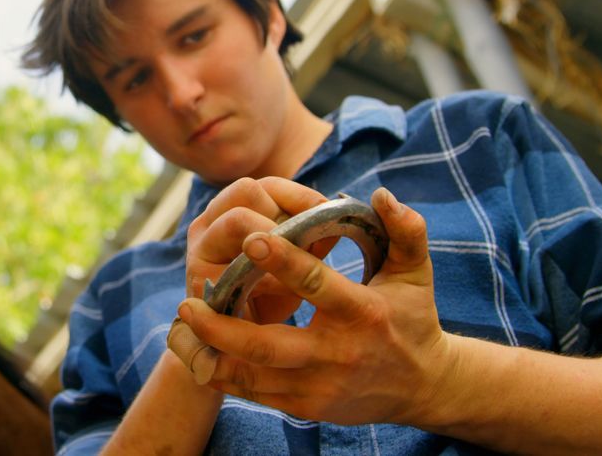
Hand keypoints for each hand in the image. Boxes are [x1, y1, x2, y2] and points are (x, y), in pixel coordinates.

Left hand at [179, 185, 452, 425]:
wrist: (421, 388)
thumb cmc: (413, 319)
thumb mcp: (414, 273)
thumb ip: (405, 231)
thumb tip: (380, 194)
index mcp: (363, 313)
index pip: (317, 284)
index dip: (283, 261)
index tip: (250, 236)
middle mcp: (337, 354)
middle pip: (269, 345)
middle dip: (223, 326)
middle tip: (186, 300)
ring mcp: (317, 386)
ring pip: (252, 376)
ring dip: (211, 353)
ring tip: (180, 327)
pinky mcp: (304, 407)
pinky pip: (253, 394)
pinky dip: (221, 375)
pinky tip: (195, 352)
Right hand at [185, 177, 335, 323]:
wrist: (241, 348)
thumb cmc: (274, 296)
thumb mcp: (296, 260)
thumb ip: (311, 238)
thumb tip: (336, 222)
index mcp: (233, 209)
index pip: (267, 184)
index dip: (301, 196)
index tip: (326, 217)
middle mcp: (209, 222)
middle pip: (247, 190)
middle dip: (285, 217)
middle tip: (308, 247)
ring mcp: (199, 249)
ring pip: (237, 220)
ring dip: (273, 241)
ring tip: (295, 268)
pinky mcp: (199, 280)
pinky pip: (234, 265)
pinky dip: (265, 277)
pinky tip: (284, 293)